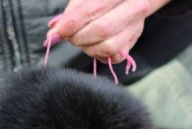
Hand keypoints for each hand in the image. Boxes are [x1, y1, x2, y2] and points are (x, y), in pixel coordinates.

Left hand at [46, 0, 171, 62]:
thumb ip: (72, 11)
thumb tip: (55, 30)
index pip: (92, 10)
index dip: (71, 24)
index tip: (55, 34)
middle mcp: (135, 7)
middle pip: (102, 29)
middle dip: (79, 37)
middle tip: (69, 37)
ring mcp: (136, 26)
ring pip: (109, 46)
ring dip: (88, 48)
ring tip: (82, 40)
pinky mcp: (134, 41)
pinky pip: (115, 57)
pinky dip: (100, 55)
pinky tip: (94, 45)